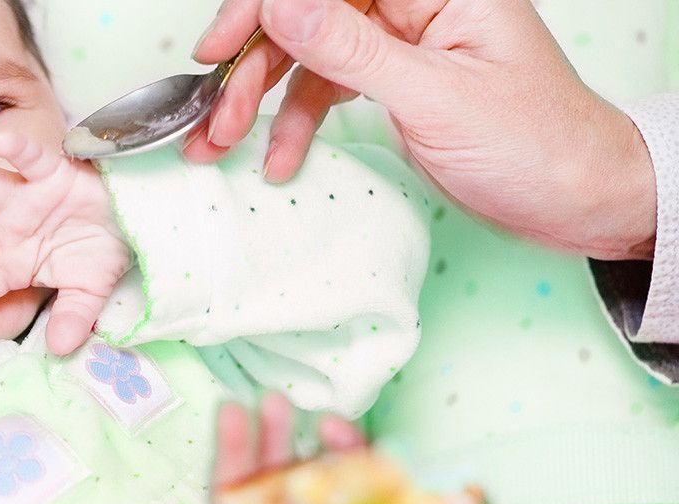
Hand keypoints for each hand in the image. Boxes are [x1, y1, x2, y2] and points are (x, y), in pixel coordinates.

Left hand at [0, 133, 130, 355]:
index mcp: (12, 262)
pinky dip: (18, 149)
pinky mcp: (50, 170)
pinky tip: (1, 141)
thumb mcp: (89, 292)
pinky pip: (31, 158)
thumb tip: (62, 349)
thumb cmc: (104, 252)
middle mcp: (9, 227)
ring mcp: (24, 196)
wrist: (135, 219)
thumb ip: (73, 317)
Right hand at [188, 0, 656, 260]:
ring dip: (258, 101)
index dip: (264, 6)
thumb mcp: (433, 96)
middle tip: (215, 116)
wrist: (573, 199)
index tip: (219, 47)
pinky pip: (323, 91)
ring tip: (221, 145)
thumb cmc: (533, 143)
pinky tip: (277, 159)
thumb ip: (350, 48)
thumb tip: (278, 3)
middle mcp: (412, 5)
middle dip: (251, 65)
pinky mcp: (390, 83)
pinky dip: (293, 126)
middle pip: (305, 15)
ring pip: (304, 55)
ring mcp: (397, 44)